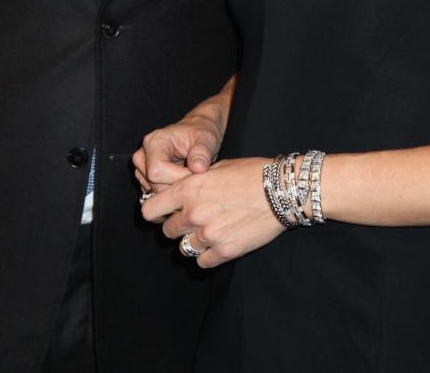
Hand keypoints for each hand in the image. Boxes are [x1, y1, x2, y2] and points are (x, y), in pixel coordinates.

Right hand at [133, 77, 235, 193]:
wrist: (197, 131)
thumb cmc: (200, 133)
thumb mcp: (206, 139)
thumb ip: (202, 152)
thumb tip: (198, 168)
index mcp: (154, 142)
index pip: (156, 171)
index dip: (177, 178)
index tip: (195, 174)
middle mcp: (143, 155)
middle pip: (154, 184)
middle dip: (178, 186)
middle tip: (195, 177)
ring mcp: (142, 168)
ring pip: (155, 192)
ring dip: (175, 191)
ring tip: (189, 177)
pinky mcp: (146, 178)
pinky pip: (156, 195)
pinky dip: (171, 193)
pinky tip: (183, 182)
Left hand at [140, 157, 284, 267]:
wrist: (280, 191)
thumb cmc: (249, 174)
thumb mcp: (216, 168)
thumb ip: (192, 182)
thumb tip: (177, 192)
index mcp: (187, 188)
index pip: (149, 211)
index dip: (155, 212)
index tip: (164, 212)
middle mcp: (193, 213)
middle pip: (167, 231)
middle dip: (178, 226)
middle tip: (194, 220)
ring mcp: (208, 234)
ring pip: (184, 248)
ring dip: (193, 241)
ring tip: (210, 231)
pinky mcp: (224, 251)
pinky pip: (203, 262)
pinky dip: (208, 255)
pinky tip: (220, 242)